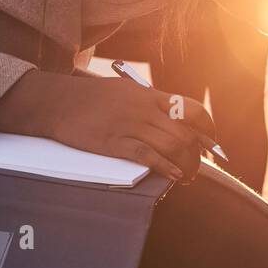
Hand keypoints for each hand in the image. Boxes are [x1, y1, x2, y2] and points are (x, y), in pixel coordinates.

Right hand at [0, 70, 218, 182]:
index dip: (207, 128)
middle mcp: (144, 109)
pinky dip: (166, 168)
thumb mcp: (124, 90)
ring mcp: (130, 126)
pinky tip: (173, 176)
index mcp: (149, 95)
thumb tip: (171, 118)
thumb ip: (148, 102)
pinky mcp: (114, 143)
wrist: (57, 102)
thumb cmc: (90, 97)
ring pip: (172, 146)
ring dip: (186, 165)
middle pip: (185, 133)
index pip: (190, 109)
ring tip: (187, 176)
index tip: (211, 142)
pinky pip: (148, 157)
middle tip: (198, 167)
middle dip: (198, 155)